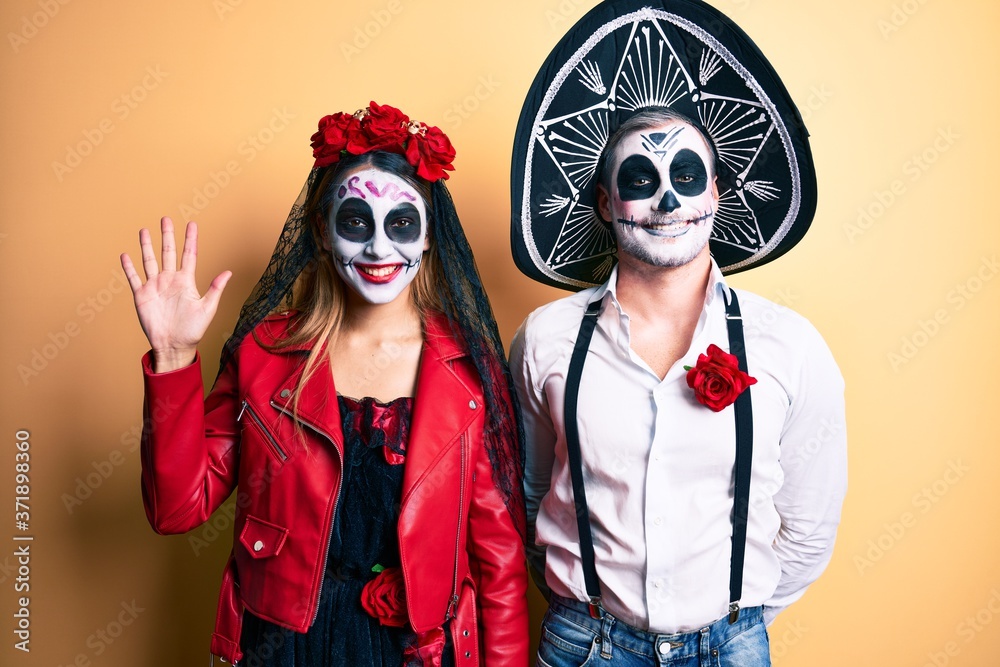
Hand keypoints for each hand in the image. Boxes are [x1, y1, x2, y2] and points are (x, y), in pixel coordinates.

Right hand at [120, 217, 231, 372]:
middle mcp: (170, 280)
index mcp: (186, 282)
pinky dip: (129, 267)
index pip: (189, 255)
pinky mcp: (142, 296)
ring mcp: (155, 287)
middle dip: (167, 235)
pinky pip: (134, 278)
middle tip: (166, 218)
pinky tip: (125, 255)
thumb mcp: (208, 309)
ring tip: (144, 230)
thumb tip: (229, 272)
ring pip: (149, 261)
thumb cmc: (193, 330)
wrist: (174, 346)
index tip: (192, 224)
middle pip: (168, 252)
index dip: (190, 239)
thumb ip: (215, 289)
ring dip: (146, 246)